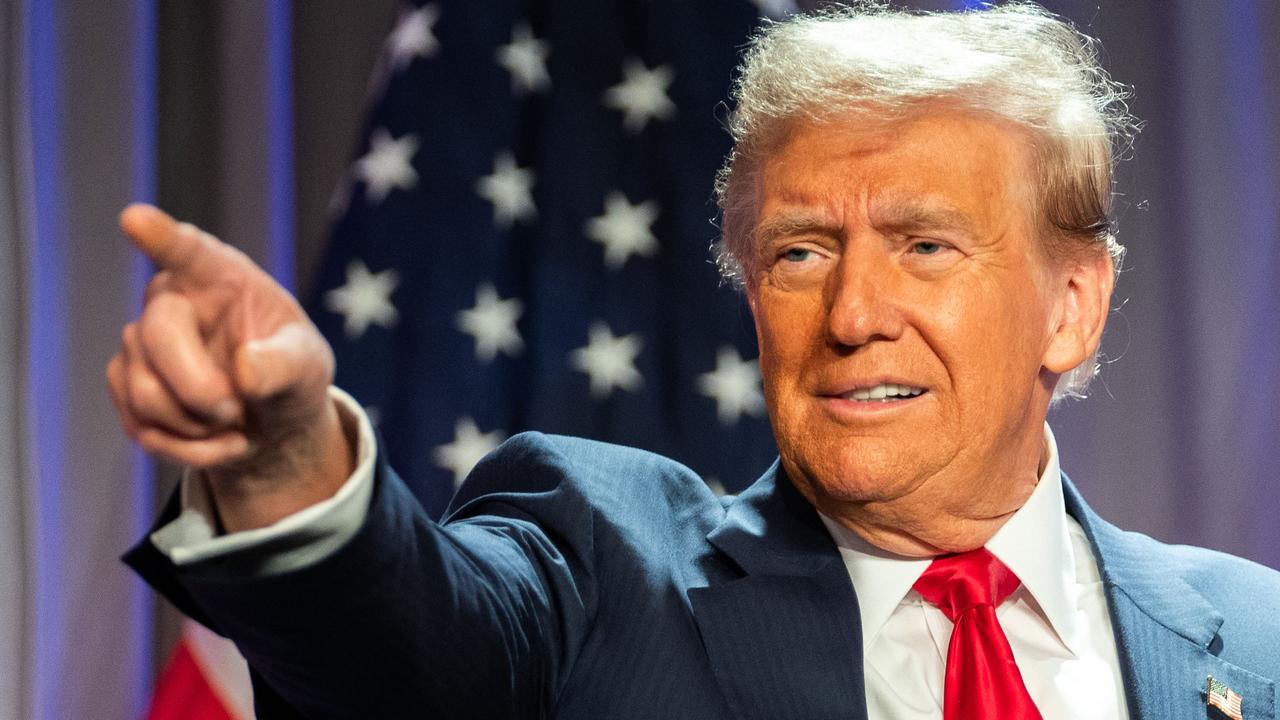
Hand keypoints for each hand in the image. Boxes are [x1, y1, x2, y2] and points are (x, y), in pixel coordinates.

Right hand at [107, 204, 352, 529]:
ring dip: (198, 427)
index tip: (135, 218)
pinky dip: (188, 449)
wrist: (270, 421)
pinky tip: (220, 442)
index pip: (188, 251)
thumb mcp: (308, 368)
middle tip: (237, 410)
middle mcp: (171, 300)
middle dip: (200, 390)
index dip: (162, 237)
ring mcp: (140, 342)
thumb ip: (284, 365)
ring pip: (145, 392)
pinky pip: (142, 427)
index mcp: (221, 277)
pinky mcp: (126, 384)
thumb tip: (245, 371)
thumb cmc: (291, 375)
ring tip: (236, 423)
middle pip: (156, 337)